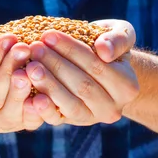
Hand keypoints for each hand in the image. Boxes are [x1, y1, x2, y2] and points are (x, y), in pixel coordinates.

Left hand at [25, 20, 139, 125]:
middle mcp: (112, 108)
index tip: (49, 34)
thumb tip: (104, 50)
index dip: (71, 50)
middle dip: (56, 65)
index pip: (97, 66)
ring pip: (70, 104)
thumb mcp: (121, 34)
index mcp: (127, 86)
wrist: (101, 68)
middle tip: (34, 48)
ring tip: (29, 66)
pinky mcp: (71, 123)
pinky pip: (57, 119)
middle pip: (82, 86)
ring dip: (48, 85)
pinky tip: (31, 97)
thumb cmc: (107, 46)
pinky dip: (43, 109)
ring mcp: (91, 118)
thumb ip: (118, 39)